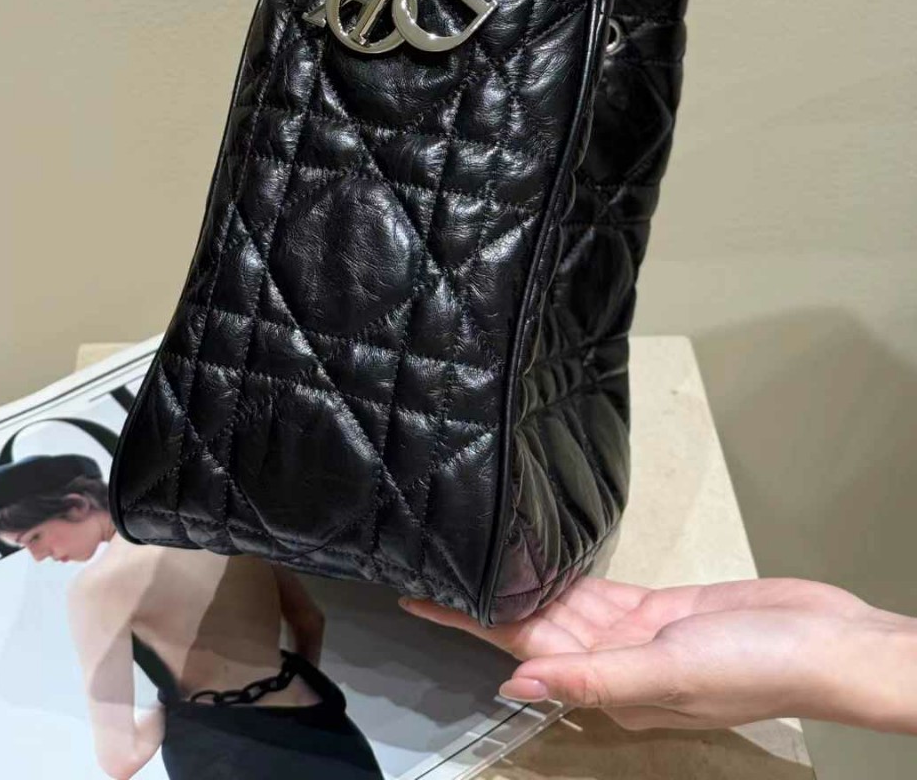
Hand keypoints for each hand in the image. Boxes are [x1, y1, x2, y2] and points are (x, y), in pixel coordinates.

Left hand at [398, 575, 916, 733]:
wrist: (822, 641)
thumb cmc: (754, 666)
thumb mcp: (666, 672)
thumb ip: (590, 677)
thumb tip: (512, 688)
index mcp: (609, 684)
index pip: (520, 650)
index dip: (469, 624)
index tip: (421, 601)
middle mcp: (615, 661)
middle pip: (535, 625)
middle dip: (487, 599)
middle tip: (440, 562)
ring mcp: (639, 634)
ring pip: (565, 605)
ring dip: (524, 583)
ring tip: (477, 556)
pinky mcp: (662, 607)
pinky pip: (602, 591)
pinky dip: (571, 575)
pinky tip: (544, 559)